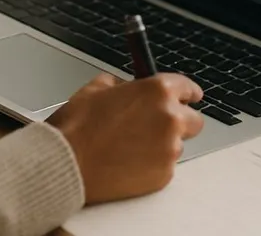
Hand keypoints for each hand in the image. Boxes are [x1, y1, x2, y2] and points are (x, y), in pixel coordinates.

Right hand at [46, 72, 204, 204]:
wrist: (66, 163)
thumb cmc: (77, 127)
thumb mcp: (94, 89)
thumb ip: (119, 84)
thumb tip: (124, 87)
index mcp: (156, 92)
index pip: (187, 88)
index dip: (187, 92)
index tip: (189, 96)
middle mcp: (170, 119)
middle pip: (193, 120)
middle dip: (178, 121)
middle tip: (154, 124)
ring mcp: (169, 150)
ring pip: (177, 145)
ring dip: (162, 143)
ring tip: (130, 146)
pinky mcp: (164, 175)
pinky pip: (165, 166)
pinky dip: (152, 164)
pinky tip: (128, 161)